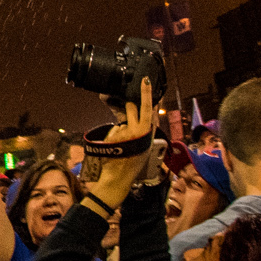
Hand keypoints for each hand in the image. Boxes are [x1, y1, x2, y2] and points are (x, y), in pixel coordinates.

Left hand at [87, 77, 156, 209]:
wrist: (118, 179)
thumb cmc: (132, 165)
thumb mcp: (144, 148)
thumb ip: (145, 133)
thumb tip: (145, 118)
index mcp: (146, 133)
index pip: (148, 109)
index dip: (146, 94)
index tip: (144, 81)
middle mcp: (136, 131)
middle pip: (131, 108)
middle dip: (129, 107)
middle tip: (128, 112)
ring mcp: (123, 133)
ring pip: (121, 122)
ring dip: (121, 130)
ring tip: (122, 146)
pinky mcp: (112, 136)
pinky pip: (113, 130)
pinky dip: (114, 136)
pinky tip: (116, 148)